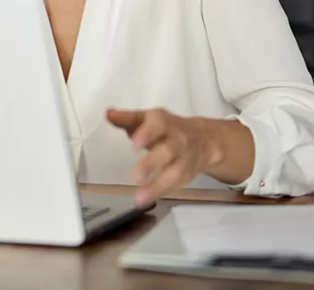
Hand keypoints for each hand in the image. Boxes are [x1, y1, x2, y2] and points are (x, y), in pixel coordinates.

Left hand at [106, 108, 220, 206]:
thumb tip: (109, 114)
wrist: (203, 139)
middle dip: (152, 163)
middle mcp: (177, 140)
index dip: (147, 134)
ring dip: (157, 186)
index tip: (134, 144)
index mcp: (164, 122)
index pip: (158, 125)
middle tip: (135, 176)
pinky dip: (160, 193)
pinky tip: (145, 199)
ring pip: (174, 172)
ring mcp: (183, 159)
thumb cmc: (167, 127)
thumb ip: (127, 118)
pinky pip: (174, 185)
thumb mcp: (147, 118)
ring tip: (139, 197)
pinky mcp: (186, 175)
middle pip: (167, 151)